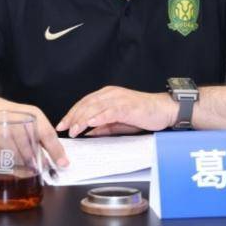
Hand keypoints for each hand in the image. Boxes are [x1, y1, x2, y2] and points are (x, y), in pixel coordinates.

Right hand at [0, 97, 68, 167]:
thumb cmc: (13, 115)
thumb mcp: (32, 119)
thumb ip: (45, 137)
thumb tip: (59, 159)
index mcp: (32, 115)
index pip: (47, 134)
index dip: (56, 151)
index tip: (63, 164)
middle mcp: (18, 122)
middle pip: (32, 151)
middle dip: (38, 162)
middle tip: (41, 168)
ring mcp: (4, 133)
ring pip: (19, 159)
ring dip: (25, 166)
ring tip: (28, 167)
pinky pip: (6, 162)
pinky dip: (13, 167)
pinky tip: (15, 164)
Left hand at [55, 86, 177, 137]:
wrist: (163, 109)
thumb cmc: (143, 114)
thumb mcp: (119, 122)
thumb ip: (104, 126)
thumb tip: (88, 132)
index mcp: (107, 95)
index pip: (85, 103)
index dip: (72, 113)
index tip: (62, 124)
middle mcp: (111, 94)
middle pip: (87, 104)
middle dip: (73, 117)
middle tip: (64, 128)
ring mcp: (119, 99)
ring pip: (95, 107)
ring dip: (83, 119)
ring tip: (74, 129)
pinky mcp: (128, 106)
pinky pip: (110, 111)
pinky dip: (99, 117)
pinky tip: (91, 123)